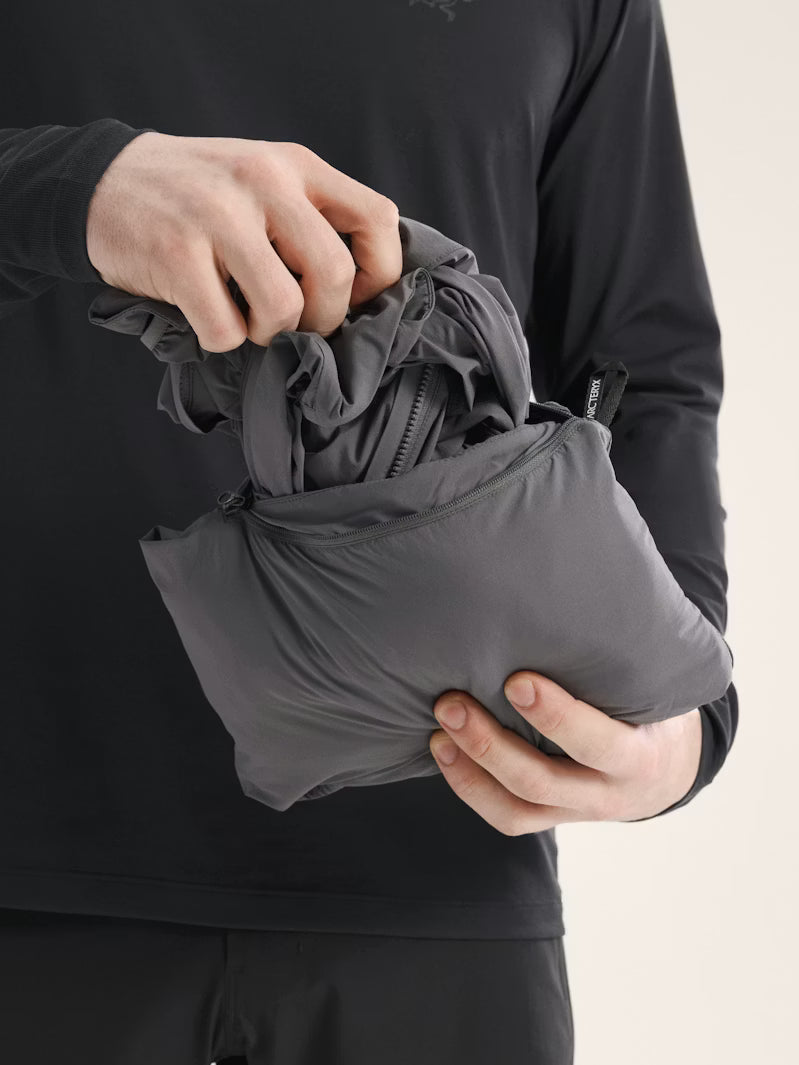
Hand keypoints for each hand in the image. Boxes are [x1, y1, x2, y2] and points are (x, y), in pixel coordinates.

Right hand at [86, 132, 401, 349]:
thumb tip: (362, 293)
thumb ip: (310, 217)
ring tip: (248, 322)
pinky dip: (222, 339)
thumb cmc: (196, 195)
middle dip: (323, 320)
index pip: (377, 219)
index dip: (379, 275)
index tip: (354, 299)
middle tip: (297, 326)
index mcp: (296, 165)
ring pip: (284, 308)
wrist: (102, 181)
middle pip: (334, 274)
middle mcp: (263, 181)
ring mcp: (218, 216)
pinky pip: (227, 329)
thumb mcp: (262, 180)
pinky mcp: (177, 253)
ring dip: (271, 335)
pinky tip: (208, 318)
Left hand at [428, 671, 702, 832]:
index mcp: (640, 755)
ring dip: (471, 766)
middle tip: (452, 701)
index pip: (599, 743)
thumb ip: (618, 659)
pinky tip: (443, 749)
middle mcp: (608, 792)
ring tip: (440, 726)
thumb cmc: (650, 706)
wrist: (669, 769)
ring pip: (518, 807)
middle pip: (542, 781)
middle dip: (490, 744)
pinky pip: (507, 816)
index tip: (517, 680)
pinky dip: (469, 785)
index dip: (557, 717)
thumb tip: (566, 591)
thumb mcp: (652, 686)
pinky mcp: (551, 819)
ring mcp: (576, 811)